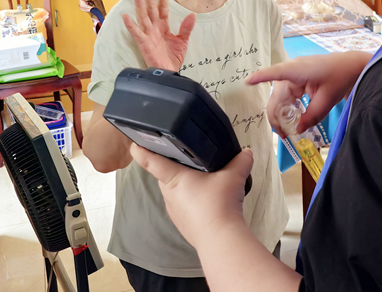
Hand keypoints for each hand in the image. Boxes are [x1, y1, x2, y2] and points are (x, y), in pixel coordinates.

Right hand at [123, 0, 195, 72]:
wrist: (169, 71)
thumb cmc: (173, 57)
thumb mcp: (183, 41)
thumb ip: (186, 28)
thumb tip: (192, 14)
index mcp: (163, 26)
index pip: (163, 8)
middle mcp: (154, 28)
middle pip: (151, 9)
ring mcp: (148, 35)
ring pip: (143, 17)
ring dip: (140, 6)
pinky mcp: (143, 43)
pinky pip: (136, 33)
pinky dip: (130, 25)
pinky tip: (126, 17)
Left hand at [130, 144, 252, 248]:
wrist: (220, 238)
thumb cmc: (219, 203)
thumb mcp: (233, 176)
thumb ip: (240, 161)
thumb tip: (246, 152)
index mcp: (174, 178)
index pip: (151, 161)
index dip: (142, 151)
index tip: (134, 143)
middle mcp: (169, 194)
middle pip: (165, 175)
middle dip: (175, 166)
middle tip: (190, 158)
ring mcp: (174, 211)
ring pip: (175, 192)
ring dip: (185, 185)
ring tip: (204, 180)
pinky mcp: (182, 224)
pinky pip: (183, 207)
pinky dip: (192, 201)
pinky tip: (208, 201)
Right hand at [247, 51, 371, 135]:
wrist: (351, 67)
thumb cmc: (340, 77)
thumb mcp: (327, 100)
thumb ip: (312, 116)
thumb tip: (297, 130)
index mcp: (299, 70)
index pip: (276, 73)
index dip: (261, 77)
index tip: (247, 82)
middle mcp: (292, 71)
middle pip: (277, 95)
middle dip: (277, 116)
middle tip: (283, 135)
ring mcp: (293, 75)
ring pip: (280, 97)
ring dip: (282, 113)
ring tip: (287, 131)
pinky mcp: (296, 79)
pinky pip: (287, 95)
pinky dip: (288, 107)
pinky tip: (292, 118)